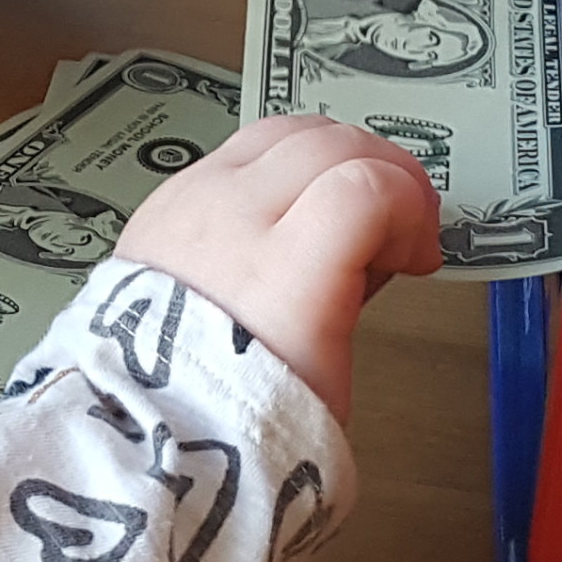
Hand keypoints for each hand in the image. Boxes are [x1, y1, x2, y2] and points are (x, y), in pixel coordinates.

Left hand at [112, 116, 442, 410]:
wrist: (142, 430)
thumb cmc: (237, 417)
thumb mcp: (331, 376)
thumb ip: (358, 291)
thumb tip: (375, 248)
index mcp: (282, 280)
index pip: (368, 190)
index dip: (413, 212)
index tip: (419, 258)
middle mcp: (233, 223)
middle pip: (335, 145)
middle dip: (390, 174)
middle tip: (402, 226)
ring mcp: (193, 201)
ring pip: (287, 131)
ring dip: (337, 155)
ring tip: (348, 204)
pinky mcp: (167, 198)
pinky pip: (240, 149)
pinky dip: (282, 165)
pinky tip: (289, 208)